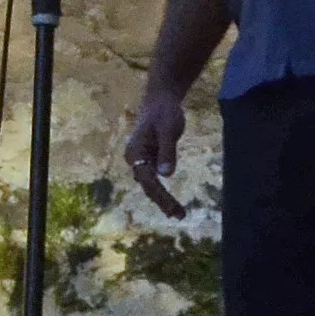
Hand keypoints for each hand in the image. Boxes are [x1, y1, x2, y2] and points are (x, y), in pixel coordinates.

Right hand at [122, 83, 189, 219]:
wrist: (161, 99)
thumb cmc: (164, 112)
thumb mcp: (168, 129)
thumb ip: (167, 151)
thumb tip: (166, 174)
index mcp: (135, 153)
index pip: (147, 180)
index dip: (161, 195)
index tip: (173, 208)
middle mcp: (135, 159)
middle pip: (147, 185)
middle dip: (162, 201)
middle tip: (179, 215)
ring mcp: (142, 160)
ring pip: (150, 184)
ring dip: (162, 199)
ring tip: (177, 213)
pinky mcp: (150, 159)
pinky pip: (154, 179)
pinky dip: (163, 191)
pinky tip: (171, 201)